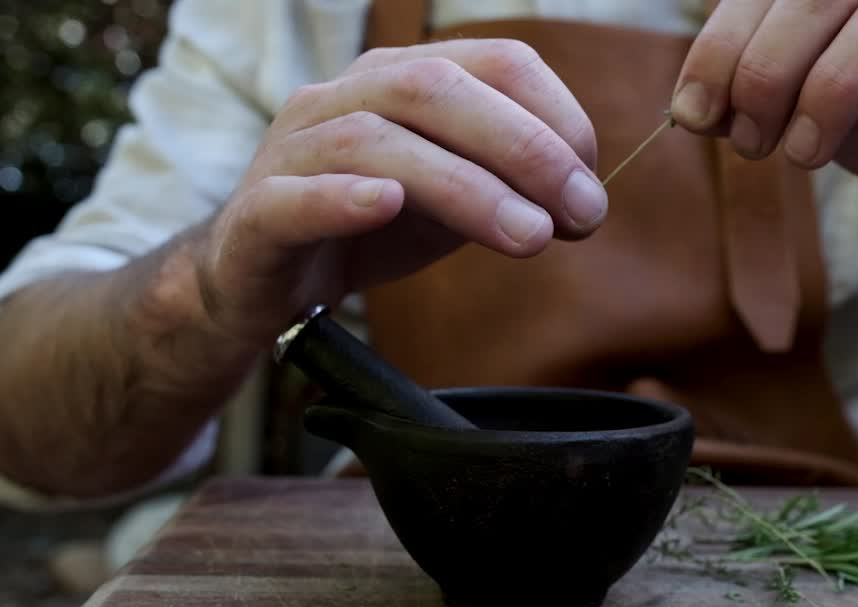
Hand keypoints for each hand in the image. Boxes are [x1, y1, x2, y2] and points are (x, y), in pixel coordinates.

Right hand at [196, 40, 605, 343]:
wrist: (259, 285)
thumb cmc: (364, 229)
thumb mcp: (451, 201)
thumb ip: (510, 189)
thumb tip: (585, 202)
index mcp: (399, 80)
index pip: (492, 62)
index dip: (556, 115)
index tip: (591, 184)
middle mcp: (343, 97)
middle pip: (436, 89)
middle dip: (524, 147)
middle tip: (582, 212)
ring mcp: (293, 151)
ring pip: (375, 142)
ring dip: (465, 187)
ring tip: (529, 237)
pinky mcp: (256, 216)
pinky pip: (292, 197)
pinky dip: (340, 196)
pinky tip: (385, 204)